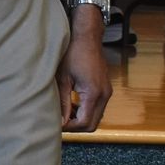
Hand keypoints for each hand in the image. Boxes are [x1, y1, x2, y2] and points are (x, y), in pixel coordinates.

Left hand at [58, 16, 111, 131]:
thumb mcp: (63, 79)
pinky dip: (86, 111)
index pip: (84, 122)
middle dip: (76, 127)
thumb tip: (60, 121)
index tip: (57, 124)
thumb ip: (63, 102)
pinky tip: (73, 105)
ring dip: (81, 119)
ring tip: (65, 113)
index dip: (70, 127)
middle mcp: (104, 94)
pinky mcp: (105, 88)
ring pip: (96, 117)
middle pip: (93, 124)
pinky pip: (98, 108)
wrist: (86, 37)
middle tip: (60, 122)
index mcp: (93, 93)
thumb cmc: (73, 53)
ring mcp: (107, 91)